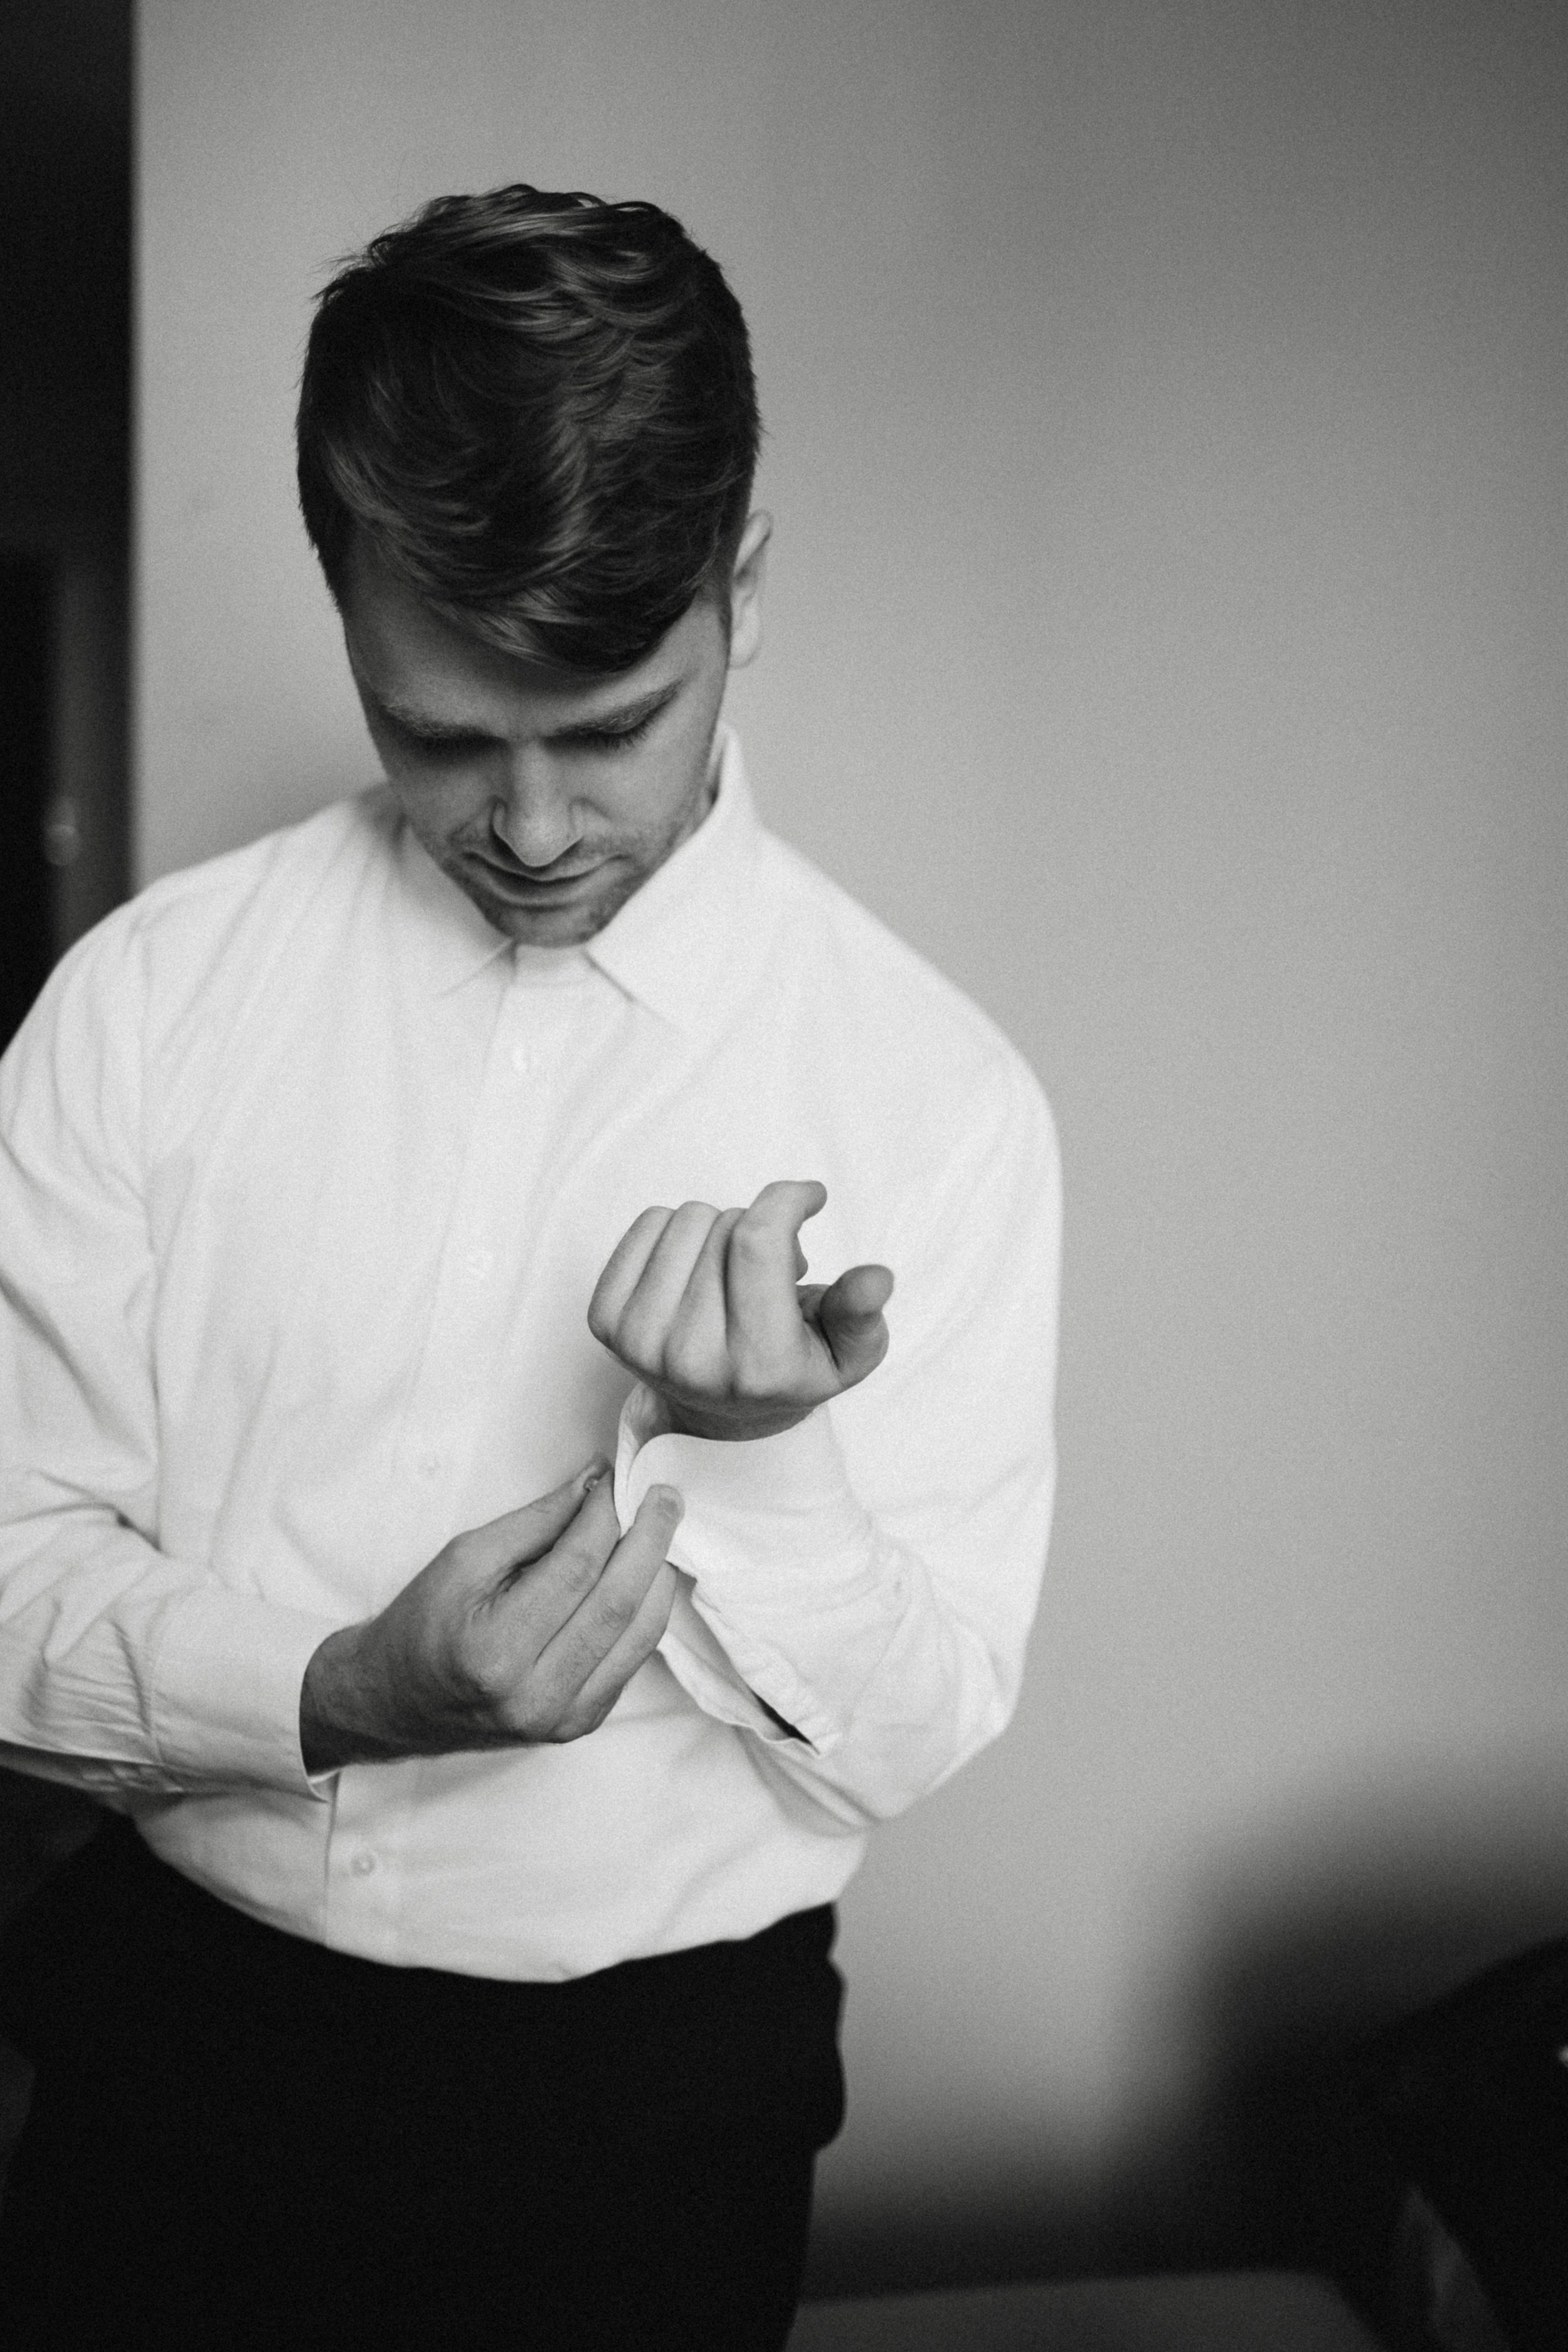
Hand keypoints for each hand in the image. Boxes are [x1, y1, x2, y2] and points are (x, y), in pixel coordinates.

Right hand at [299, 1463, 681, 1773]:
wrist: (398, 1701)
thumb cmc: (424, 1623)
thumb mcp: (464, 1559)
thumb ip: (535, 1522)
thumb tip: (595, 1483)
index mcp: (496, 1652)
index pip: (575, 1569)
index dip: (603, 1516)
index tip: (615, 1479)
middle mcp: (535, 1695)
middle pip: (618, 1603)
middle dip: (650, 1539)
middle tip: (664, 1495)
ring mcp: (564, 1719)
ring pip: (640, 1634)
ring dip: (658, 1574)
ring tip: (661, 1529)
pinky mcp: (581, 1725)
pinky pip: (633, 1659)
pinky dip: (647, 1611)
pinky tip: (645, 1575)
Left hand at [587, 1179, 893, 1441]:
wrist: (720, 1411)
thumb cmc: (791, 1367)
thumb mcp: (845, 1353)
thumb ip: (860, 1315)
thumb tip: (875, 1278)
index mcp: (758, 1365)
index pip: (759, 1242)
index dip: (788, 1200)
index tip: (810, 1197)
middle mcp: (691, 1360)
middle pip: (727, 1225)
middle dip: (758, 1227)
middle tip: (766, 1270)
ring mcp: (640, 1342)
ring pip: (685, 1219)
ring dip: (717, 1229)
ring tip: (731, 1273)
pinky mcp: (604, 1322)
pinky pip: (646, 1224)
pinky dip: (674, 1232)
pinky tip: (693, 1270)